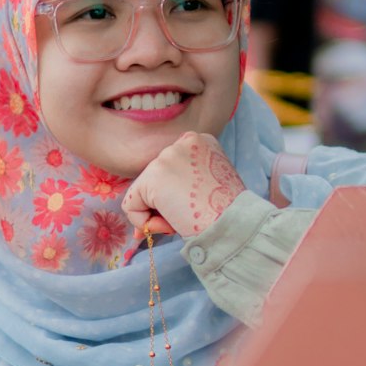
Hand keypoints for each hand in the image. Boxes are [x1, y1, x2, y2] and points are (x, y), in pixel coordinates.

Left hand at [122, 132, 244, 239]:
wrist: (234, 224)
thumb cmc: (227, 212)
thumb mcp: (210, 185)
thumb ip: (182, 187)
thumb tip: (149, 211)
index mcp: (201, 142)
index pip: (171, 169)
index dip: (175, 193)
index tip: (194, 206)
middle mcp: (183, 142)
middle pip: (155, 179)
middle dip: (165, 205)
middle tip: (188, 217)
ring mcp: (166, 157)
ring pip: (143, 193)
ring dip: (158, 214)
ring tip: (183, 220)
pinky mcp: (153, 177)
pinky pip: (131, 205)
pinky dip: (144, 222)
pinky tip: (169, 224)